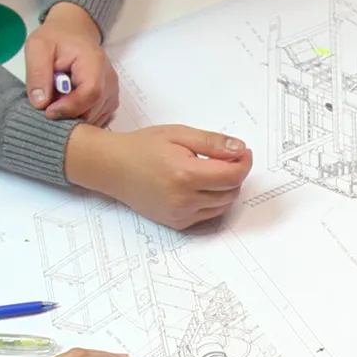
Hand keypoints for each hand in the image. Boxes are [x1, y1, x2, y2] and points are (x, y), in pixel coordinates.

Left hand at [25, 3, 118, 124]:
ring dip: (73, 117)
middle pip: (92, 110)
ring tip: (57, 101)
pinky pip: (97, 118)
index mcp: (94, 62)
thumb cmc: (56, 38)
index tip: (48, 111)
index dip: (69, 107)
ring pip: (94, 118)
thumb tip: (40, 103)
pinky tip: (67, 105)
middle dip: (68, 114)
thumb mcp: (37, 47)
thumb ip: (37, 73)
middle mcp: (109, 79)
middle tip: (48, 106)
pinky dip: (80, 117)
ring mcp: (112, 91)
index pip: (90, 93)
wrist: (74, 32)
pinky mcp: (110, 100)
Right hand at [65, 124, 253, 229]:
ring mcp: (180, 214)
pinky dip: (213, 200)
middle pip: (231, 192)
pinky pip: (208, 214)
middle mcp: (184, 199)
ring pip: (223, 205)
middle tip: (227, 158)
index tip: (243, 152)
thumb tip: (240, 149)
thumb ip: (212, 143)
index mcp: (185, 175)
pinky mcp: (177, 223)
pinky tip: (200, 185)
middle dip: (235, 174)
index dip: (244, 163)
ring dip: (226, 188)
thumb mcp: (179, 134)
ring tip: (211, 171)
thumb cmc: (142, 148)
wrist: (112, 168)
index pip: (232, 176)